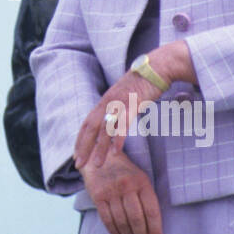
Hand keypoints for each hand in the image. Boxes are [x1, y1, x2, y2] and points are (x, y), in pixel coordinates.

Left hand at [73, 43, 191, 167]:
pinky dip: (118, 138)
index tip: (76, 155)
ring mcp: (120, 103)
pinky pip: (123, 124)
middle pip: (91, 128)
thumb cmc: (143, 83)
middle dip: (84, 148)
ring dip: (100, 149)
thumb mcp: (125, 96)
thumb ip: (117, 108)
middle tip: (79, 165)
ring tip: (97, 165)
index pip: (87, 123)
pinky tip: (116, 152)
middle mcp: (108, 102)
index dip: (80, 139)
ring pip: (106, 130)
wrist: (157, 67)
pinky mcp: (133, 104)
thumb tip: (114, 121)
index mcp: (105, 101)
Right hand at [80, 149, 162, 233]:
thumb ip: (147, 198)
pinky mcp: (98, 196)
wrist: (100, 157)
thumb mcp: (140, 178)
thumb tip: (154, 227)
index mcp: (141, 182)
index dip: (155, 230)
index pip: (151, 210)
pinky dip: (114, 232)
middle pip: (136, 219)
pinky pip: (107, 219)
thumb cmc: (125, 173)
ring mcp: (111, 191)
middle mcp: (126, 186)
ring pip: (122, 221)